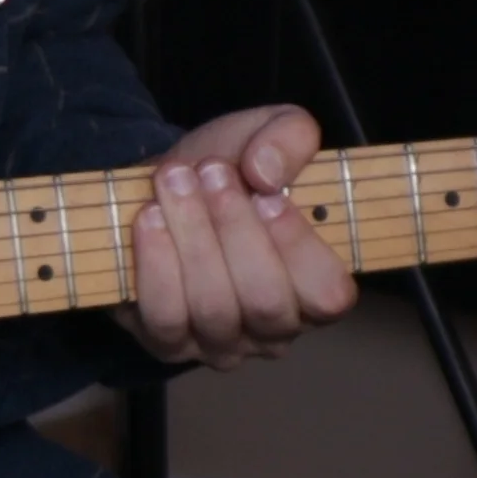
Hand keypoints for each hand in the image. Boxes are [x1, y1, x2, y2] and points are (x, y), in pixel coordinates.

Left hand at [113, 104, 357, 368]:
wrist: (168, 185)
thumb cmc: (233, 170)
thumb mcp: (269, 133)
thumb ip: (289, 137)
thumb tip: (266, 173)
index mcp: (318, 288)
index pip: (327, 294)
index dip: (298, 247)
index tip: (267, 195)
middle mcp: (275, 329)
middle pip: (264, 302)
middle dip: (234, 231)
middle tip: (210, 172)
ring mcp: (222, 343)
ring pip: (213, 308)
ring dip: (192, 238)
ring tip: (174, 181)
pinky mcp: (169, 344)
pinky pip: (165, 318)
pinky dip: (156, 264)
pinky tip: (149, 218)